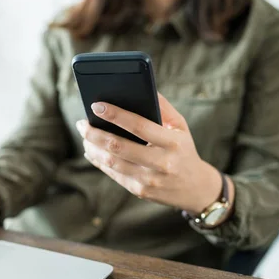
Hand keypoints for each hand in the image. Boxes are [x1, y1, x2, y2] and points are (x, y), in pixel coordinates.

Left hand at [76, 93, 233, 214]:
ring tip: (84, 134)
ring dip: (93, 147)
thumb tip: (142, 87)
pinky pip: (113, 174)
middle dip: (95, 133)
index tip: (96, 105)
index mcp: (173, 143)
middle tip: (82, 123)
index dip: (115, 115)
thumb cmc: (184, 150)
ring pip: (112, 162)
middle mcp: (161, 163)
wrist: (196, 189)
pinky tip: (91, 150)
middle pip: (119, 146)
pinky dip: (98, 160)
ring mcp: (149, 180)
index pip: (139, 126)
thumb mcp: (180, 127)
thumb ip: (163, 108)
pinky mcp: (140, 191)